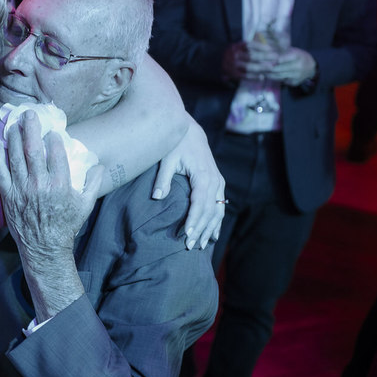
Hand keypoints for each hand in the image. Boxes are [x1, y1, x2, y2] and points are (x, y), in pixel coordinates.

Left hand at [0, 112, 99, 318]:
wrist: (44, 248)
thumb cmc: (66, 225)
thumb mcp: (86, 205)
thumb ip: (93, 183)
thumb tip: (98, 164)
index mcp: (60, 185)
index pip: (56, 154)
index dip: (53, 139)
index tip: (51, 131)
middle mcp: (39, 185)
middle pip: (33, 150)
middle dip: (30, 129)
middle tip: (29, 114)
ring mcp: (22, 190)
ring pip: (15, 158)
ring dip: (13, 138)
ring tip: (13, 124)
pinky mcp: (8, 196)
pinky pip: (0, 173)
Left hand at [152, 118, 225, 248]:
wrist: (190, 131)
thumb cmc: (176, 144)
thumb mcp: (167, 159)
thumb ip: (163, 178)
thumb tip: (156, 197)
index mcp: (203, 175)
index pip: (200, 203)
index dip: (194, 219)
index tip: (187, 233)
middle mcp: (215, 181)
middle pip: (210, 211)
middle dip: (200, 229)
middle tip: (189, 245)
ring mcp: (219, 183)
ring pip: (217, 211)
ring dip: (209, 229)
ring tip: (200, 245)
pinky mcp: (218, 184)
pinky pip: (220, 206)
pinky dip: (216, 222)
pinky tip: (212, 235)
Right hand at [222, 41, 277, 81]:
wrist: (216, 64)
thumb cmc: (232, 55)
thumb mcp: (237, 47)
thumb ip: (250, 47)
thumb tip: (267, 48)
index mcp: (235, 47)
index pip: (249, 45)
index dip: (261, 47)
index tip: (271, 49)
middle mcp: (233, 55)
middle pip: (251, 56)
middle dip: (265, 57)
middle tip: (276, 58)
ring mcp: (233, 65)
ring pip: (249, 67)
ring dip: (261, 68)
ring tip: (271, 67)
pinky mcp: (233, 74)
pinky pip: (245, 76)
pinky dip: (254, 77)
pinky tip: (262, 77)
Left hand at [265, 47, 316, 85]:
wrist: (311, 68)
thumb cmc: (298, 56)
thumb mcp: (293, 50)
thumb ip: (281, 51)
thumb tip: (266, 50)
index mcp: (297, 56)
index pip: (283, 58)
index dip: (272, 60)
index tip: (264, 60)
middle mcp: (298, 66)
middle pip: (278, 68)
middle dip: (267, 68)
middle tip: (258, 67)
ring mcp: (296, 75)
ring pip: (278, 76)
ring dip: (268, 74)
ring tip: (261, 71)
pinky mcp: (294, 82)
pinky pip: (281, 81)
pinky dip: (274, 78)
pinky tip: (268, 76)